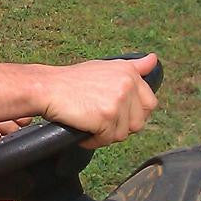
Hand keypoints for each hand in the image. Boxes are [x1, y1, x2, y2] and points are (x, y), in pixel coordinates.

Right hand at [43, 53, 158, 148]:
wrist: (47, 87)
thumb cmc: (71, 80)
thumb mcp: (104, 67)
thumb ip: (132, 67)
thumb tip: (153, 59)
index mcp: (129, 73)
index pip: (149, 103)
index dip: (132, 112)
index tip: (113, 110)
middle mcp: (127, 84)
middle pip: (138, 122)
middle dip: (120, 125)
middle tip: (98, 117)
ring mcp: (118, 101)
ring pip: (123, 133)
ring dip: (105, 133)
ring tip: (88, 121)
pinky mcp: (107, 117)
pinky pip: (107, 140)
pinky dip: (94, 140)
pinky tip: (83, 129)